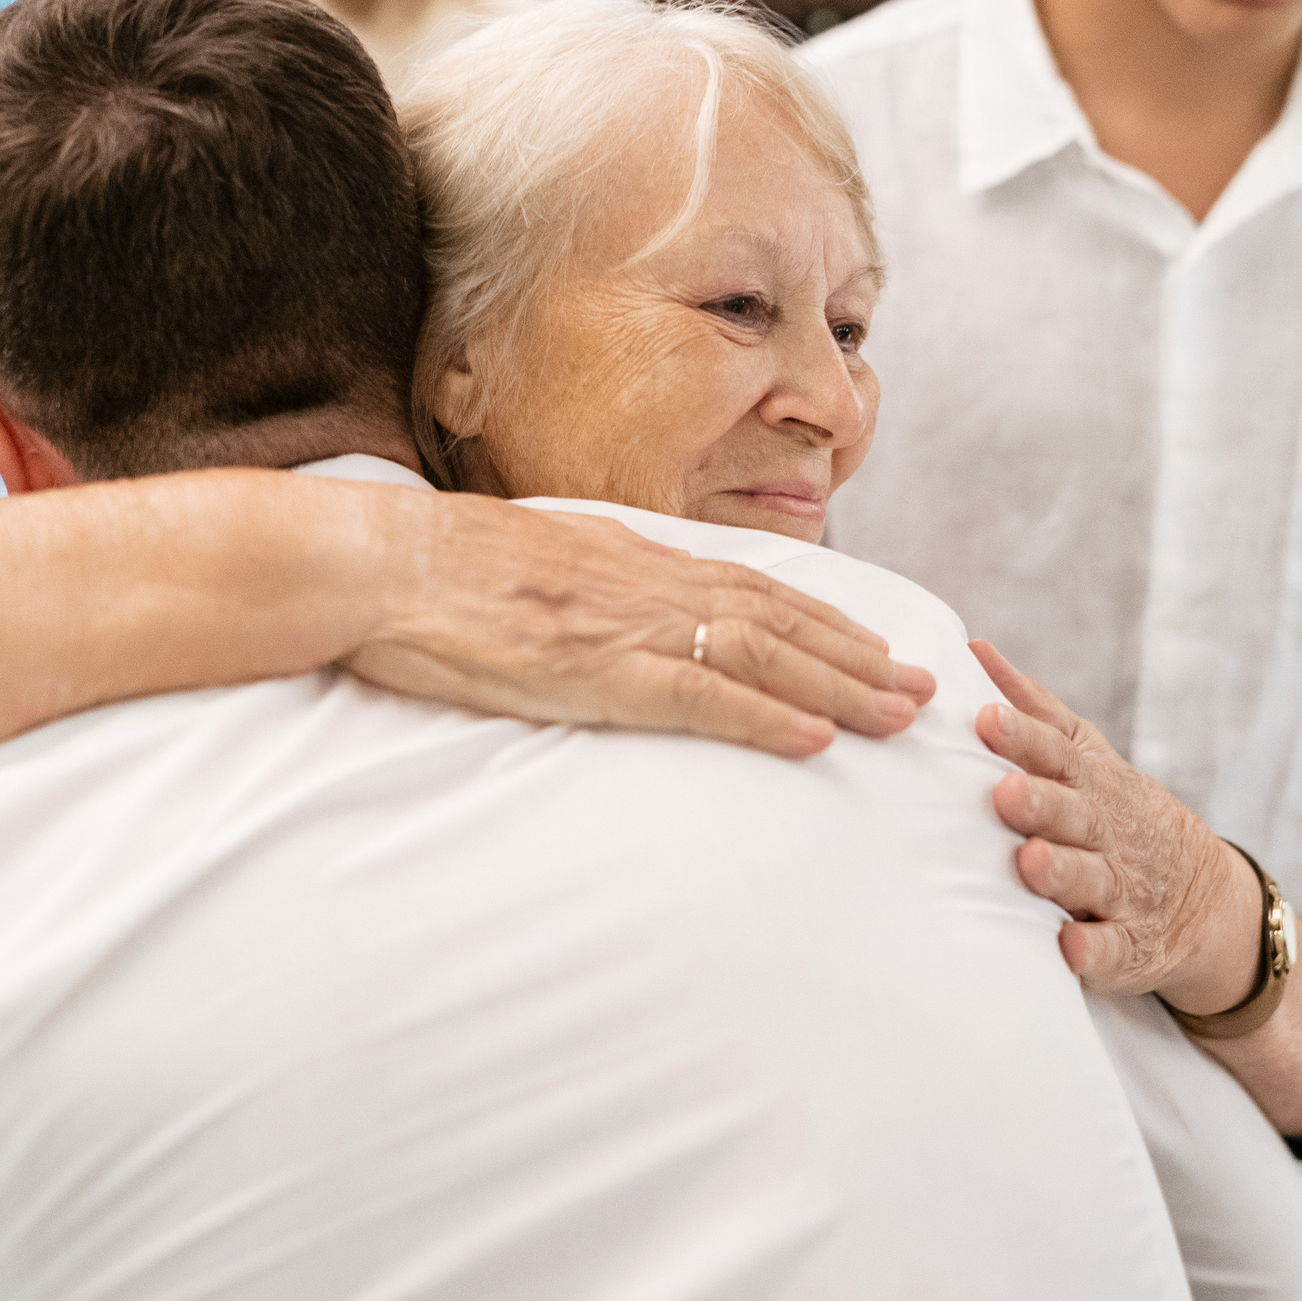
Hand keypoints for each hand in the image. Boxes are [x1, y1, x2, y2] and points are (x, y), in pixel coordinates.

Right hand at [348, 496, 936, 758]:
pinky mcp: (596, 670)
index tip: (875, 646)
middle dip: (858, 657)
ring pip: (762, 656)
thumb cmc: (433, 569)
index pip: (750, 588)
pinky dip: (766, 719)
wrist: (378, 564)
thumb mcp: (531, 560)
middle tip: (923, 691)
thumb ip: (589, 583)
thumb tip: (619, 603)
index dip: (822, 621)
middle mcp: (646, 585)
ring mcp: (626, 626)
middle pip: (778, 621)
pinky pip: (701, 699)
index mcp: (629, 560)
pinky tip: (815, 741)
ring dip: (840, 688)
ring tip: (900, 716)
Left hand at [969, 640, 1254, 1007]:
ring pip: (1088, 878)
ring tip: (1030, 862)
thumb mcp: (1088, 757)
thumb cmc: (1114, 814)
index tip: (985, 719)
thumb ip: (1036, 711)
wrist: (1202, 898)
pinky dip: (1093, 950)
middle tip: (1004, 793)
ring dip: (1060, 870)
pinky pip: (1111, 949)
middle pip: (1071, 813)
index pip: (1055, 753)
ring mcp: (1120, 889)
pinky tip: (1069, 949)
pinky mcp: (1128, 945)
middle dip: (1040, 801)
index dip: (1022, 737)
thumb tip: (974, 650)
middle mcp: (1105, 832)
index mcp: (1090, 783)